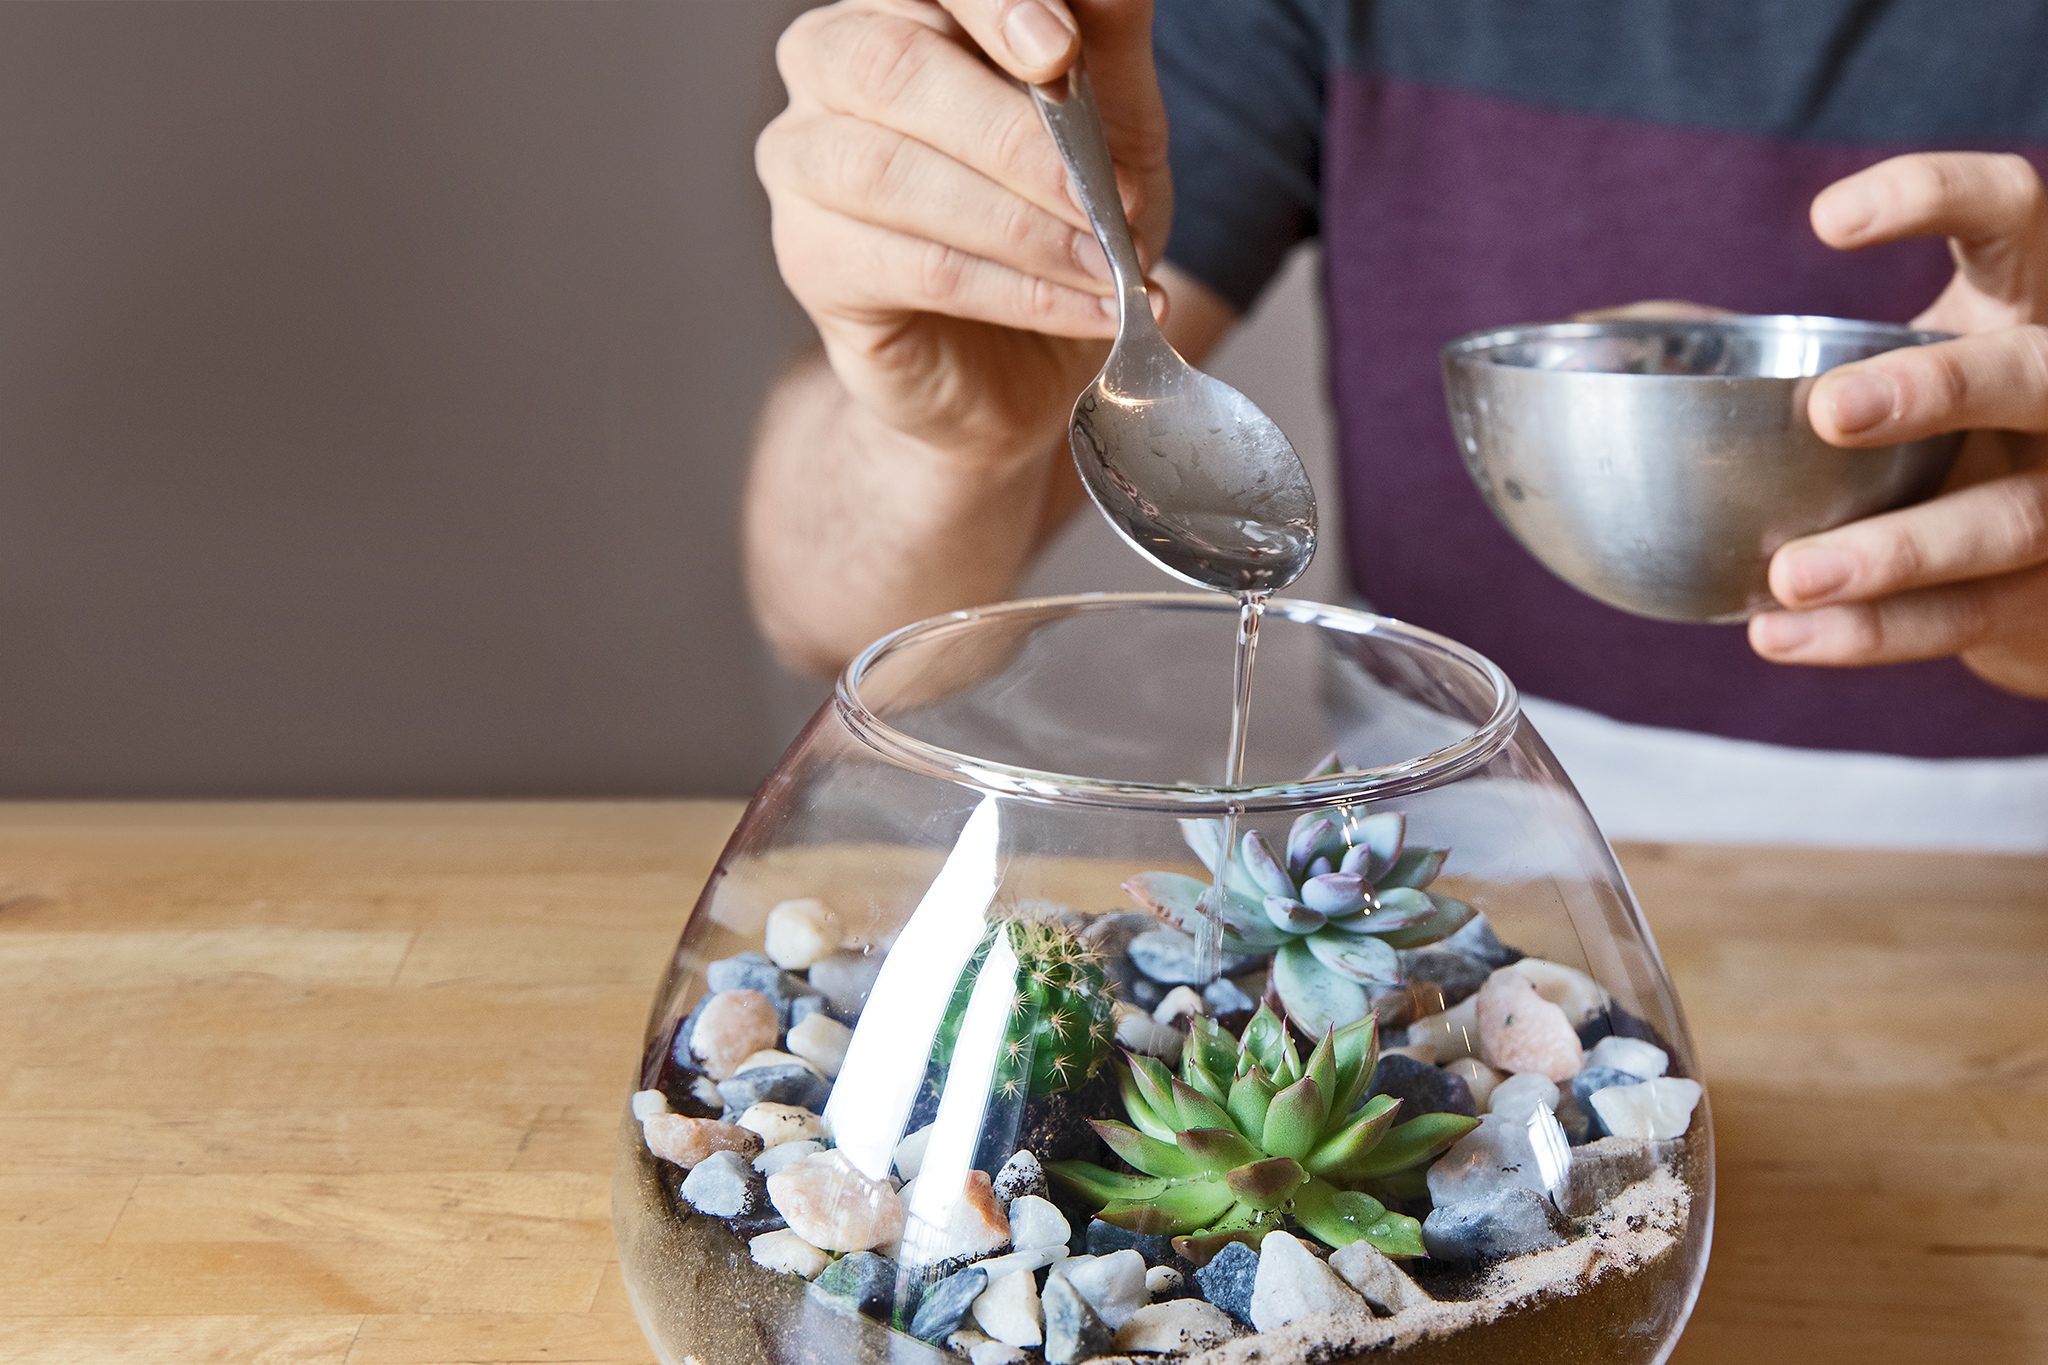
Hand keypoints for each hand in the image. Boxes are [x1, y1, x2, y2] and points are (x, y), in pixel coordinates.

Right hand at [756, 0, 1170, 464]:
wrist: (1026, 355)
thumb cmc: (1060, 209)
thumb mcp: (1111, 112)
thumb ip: (1105, 35)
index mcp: (901, 2)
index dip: (988, 6)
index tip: (1061, 53)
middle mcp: (829, 63)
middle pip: (890, 68)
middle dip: (1013, 134)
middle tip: (1108, 193)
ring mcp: (803, 162)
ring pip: (890, 174)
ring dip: (1021, 225)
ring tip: (1109, 263)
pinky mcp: (810, 261)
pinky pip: (915, 268)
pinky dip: (1020, 291)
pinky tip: (1089, 308)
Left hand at [1750, 152, 2047, 697]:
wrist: (2029, 574)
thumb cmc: (1928, 437)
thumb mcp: (1881, 364)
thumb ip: (1760, 347)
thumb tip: (1592, 328)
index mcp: (2021, 304)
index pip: (2011, 211)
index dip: (1936, 196)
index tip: (1824, 222)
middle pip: (2042, 374)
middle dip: (1943, 388)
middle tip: (1830, 410)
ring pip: (2010, 520)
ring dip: (1896, 551)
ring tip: (1789, 574)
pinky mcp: (2047, 599)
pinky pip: (1966, 618)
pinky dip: (1873, 633)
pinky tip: (1783, 635)